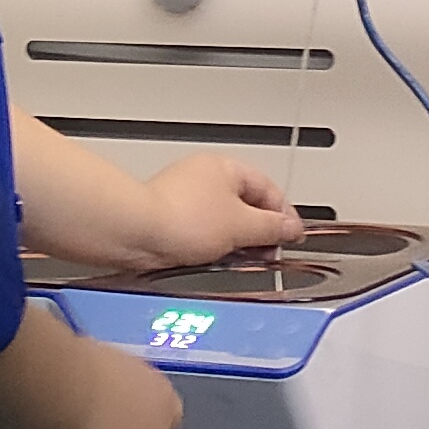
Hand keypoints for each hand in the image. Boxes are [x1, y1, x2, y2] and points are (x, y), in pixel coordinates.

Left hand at [124, 154, 306, 269]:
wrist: (137, 235)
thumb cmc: (182, 219)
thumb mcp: (242, 225)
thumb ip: (272, 227)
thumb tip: (290, 228)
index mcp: (226, 167)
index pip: (268, 188)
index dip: (284, 214)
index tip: (291, 237)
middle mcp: (205, 177)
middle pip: (246, 204)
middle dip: (259, 231)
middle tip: (267, 252)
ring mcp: (187, 198)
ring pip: (225, 221)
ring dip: (237, 241)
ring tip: (239, 259)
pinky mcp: (172, 220)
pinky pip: (204, 233)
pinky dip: (214, 247)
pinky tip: (214, 260)